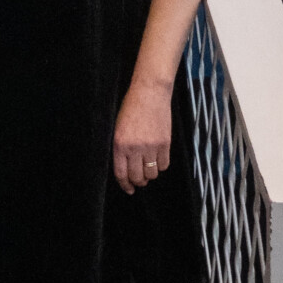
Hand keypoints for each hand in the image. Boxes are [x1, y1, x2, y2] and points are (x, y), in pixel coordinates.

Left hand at [113, 77, 172, 194]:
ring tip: (148, 169)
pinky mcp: (165, 143)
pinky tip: (157, 160)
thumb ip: (120, 148)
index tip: (129, 189)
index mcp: (119, 144)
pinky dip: (161, 166)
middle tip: (139, 181)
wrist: (149, 93)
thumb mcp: (118, 128)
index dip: (125, 185)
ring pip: (152, 173)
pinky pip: (164, 165)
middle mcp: (135, 148)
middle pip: (138, 177)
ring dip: (150, 175)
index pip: (121, 173)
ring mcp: (151, 146)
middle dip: (138, 182)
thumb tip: (126, 168)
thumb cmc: (130, 108)